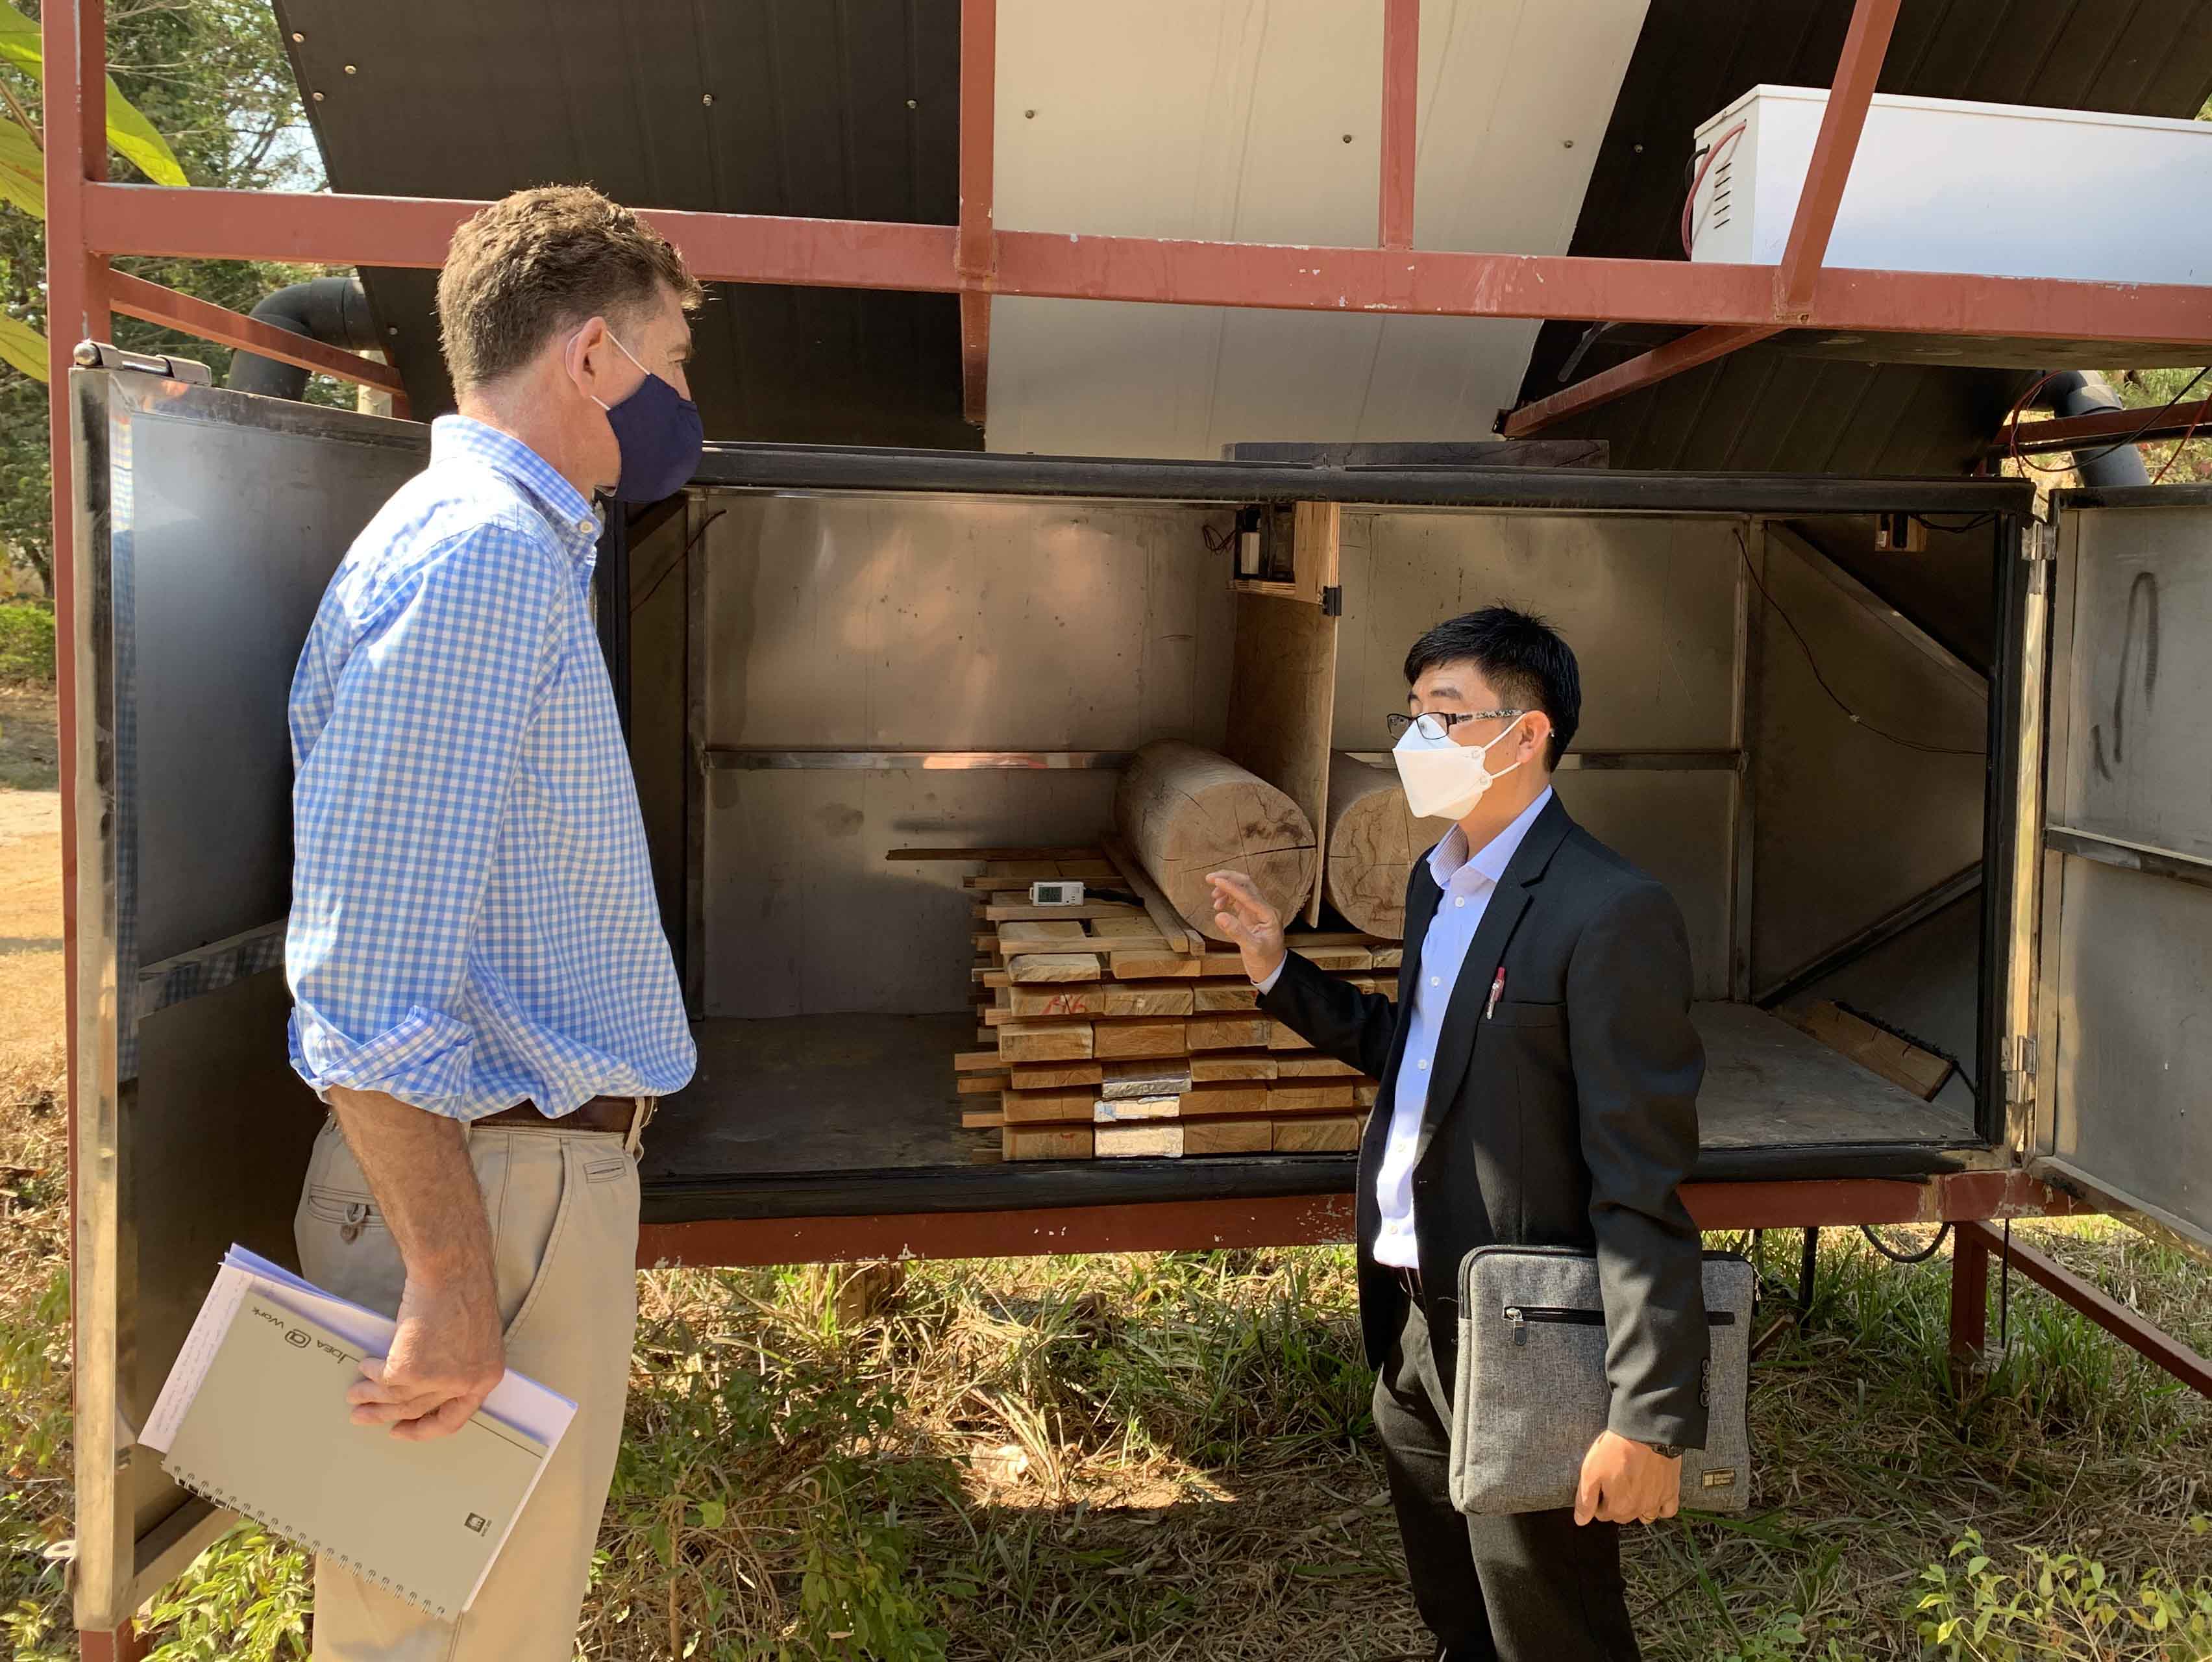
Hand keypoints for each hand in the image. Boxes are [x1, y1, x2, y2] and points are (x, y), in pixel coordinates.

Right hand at [347, 1269, 504, 1441]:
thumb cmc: (464, 1290)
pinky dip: (370, 1375)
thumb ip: (458, 1361)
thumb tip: (430, 1379)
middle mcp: (465, 1384)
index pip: (456, 1416)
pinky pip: (383, 1379)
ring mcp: (438, 1380)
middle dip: (388, 1416)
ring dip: (370, 1398)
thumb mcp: (474, 1336)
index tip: (406, 1428)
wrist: (453, 1270)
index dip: (427, 1427)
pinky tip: (363, 1368)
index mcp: (486, 1376)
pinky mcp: (411, 1369)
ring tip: (354, 1397)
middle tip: (366, 1417)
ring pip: (397, 1399)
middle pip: (420, 1410)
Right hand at [1206, 870, 1286, 984]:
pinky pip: (1238, 900)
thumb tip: (1219, 915)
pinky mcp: (1250, 916)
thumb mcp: (1251, 949)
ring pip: (1242, 890)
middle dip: (1229, 878)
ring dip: (1226, 888)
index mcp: (1269, 914)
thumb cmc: (1265, 961)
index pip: (1248, 894)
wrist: (1272, 970)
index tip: (1215, 880)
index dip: (1231, 886)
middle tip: (1210, 878)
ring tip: (1213, 897)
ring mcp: (1258, 911)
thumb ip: (1236, 932)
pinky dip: (1227, 898)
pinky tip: (1218, 904)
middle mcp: (1264, 909)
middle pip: (1247, 884)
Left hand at [1574, 1430, 1680, 1526]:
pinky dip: (1661, 1507)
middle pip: (1623, 1515)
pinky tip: (1653, 1496)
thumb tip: (1581, 1520)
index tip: (1599, 1486)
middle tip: (1613, 1482)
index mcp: (1618, 1506)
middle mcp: (1639, 1509)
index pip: (1602, 1515)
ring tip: (1632, 1488)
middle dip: (1615, 1504)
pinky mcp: (1671, 1491)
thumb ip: (1585, 1500)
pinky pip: (1667, 1510)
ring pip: (1645, 1515)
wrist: (1646, 1432)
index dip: (1598, 1501)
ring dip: (1637, 1507)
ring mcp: (1657, 1501)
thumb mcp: (1590, 1472)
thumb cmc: (1616, 1449)